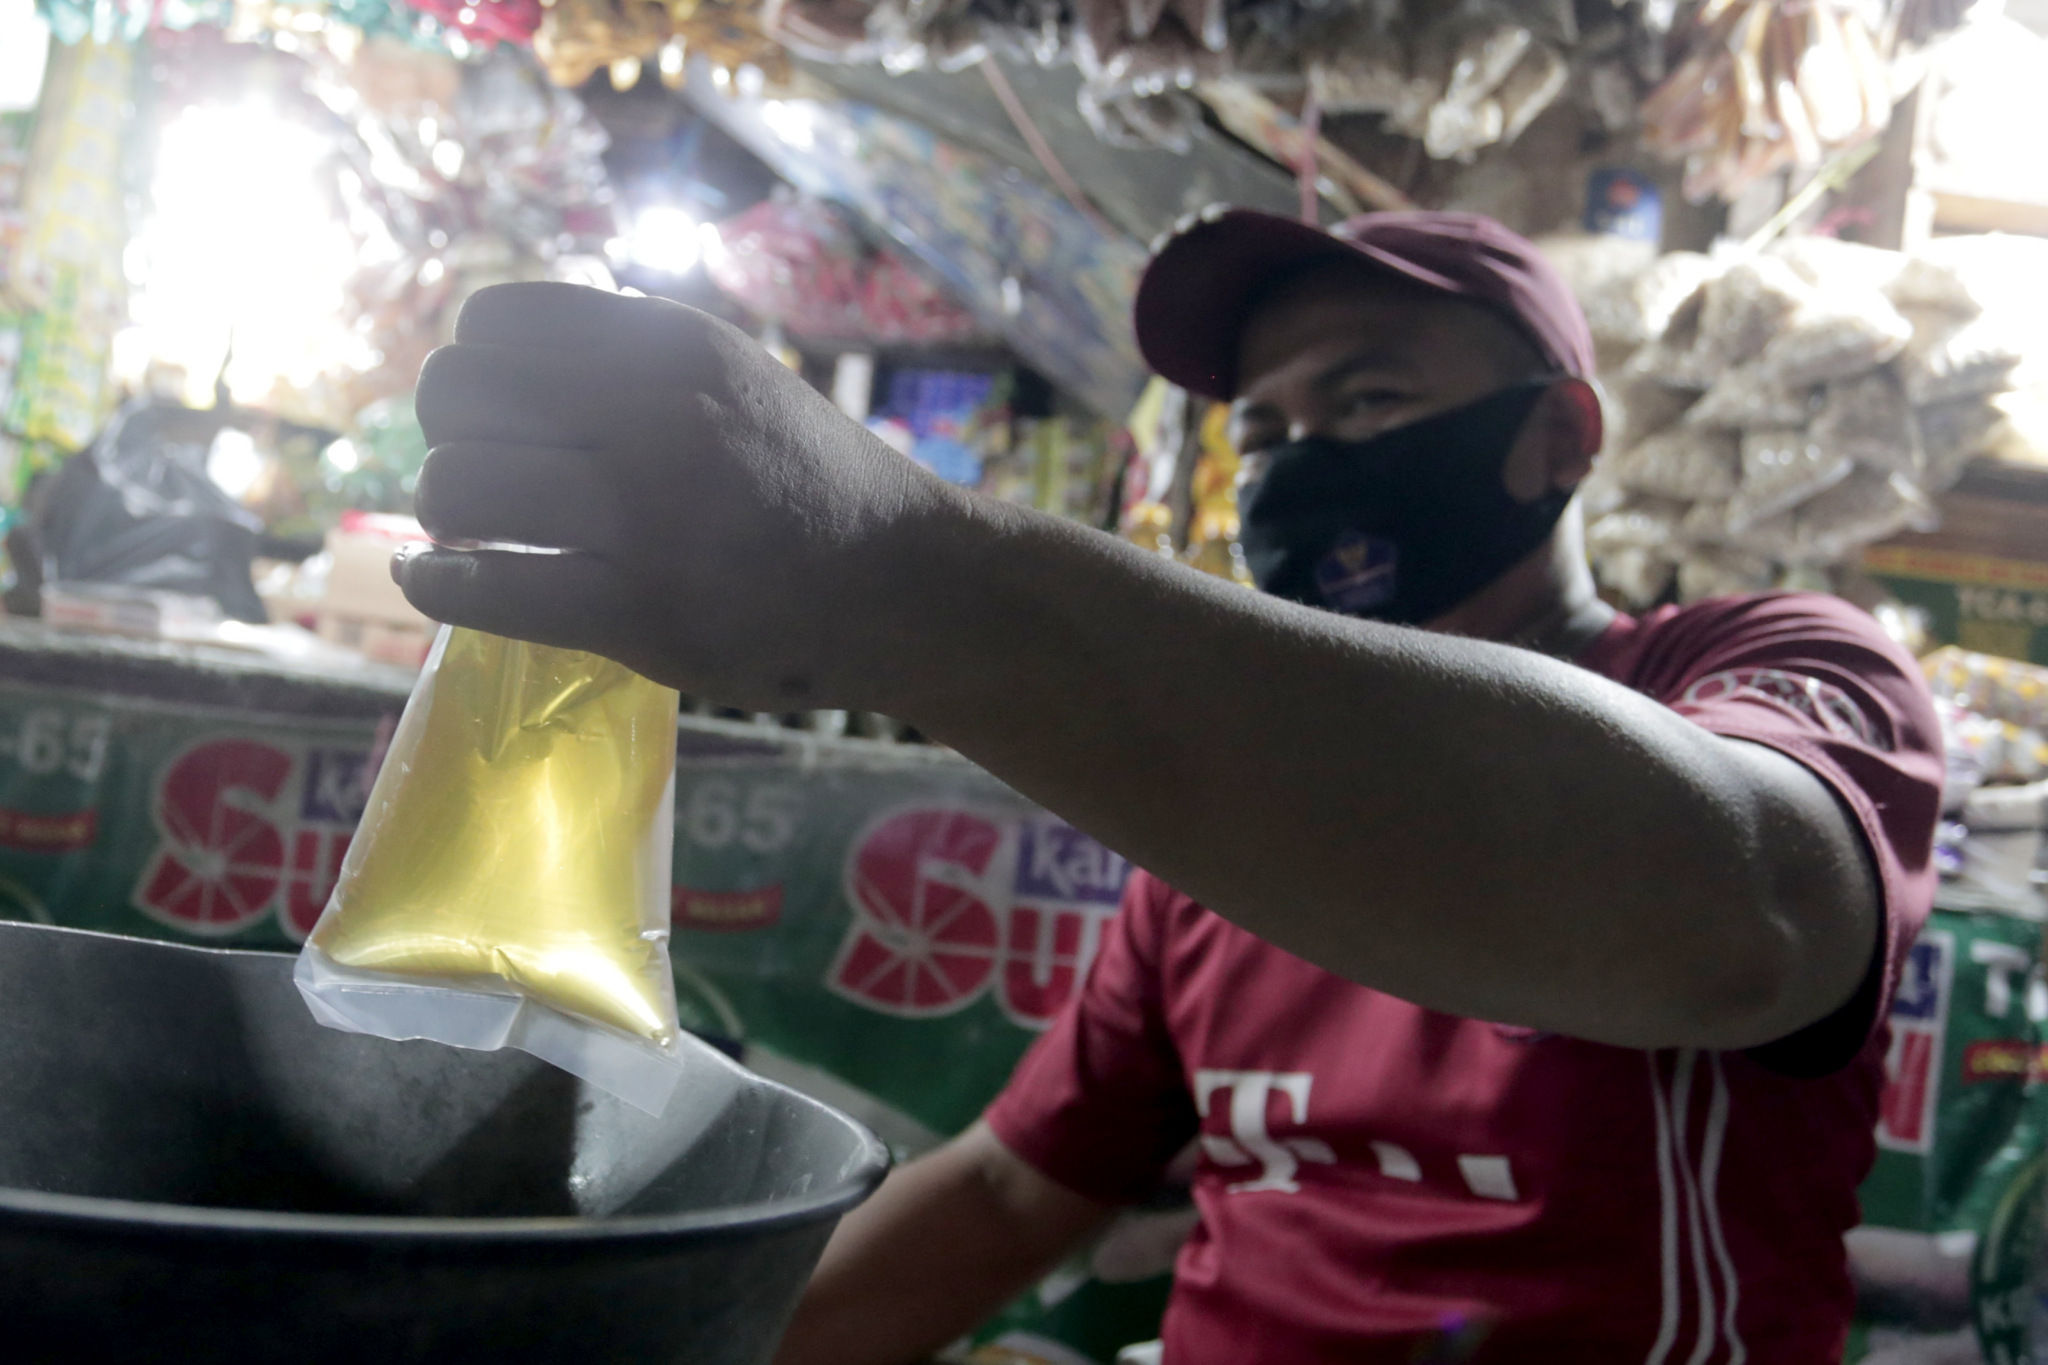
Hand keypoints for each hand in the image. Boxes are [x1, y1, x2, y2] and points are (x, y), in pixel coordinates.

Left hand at [398, 282, 938, 708]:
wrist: (906, 586)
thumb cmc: (812, 482)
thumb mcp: (735, 376)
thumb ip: (634, 358)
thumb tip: (496, 354)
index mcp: (672, 346)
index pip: (493, 318)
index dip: (475, 366)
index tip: (498, 411)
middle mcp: (653, 415)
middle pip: (454, 394)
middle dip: (450, 435)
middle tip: (485, 475)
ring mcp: (645, 517)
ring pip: (455, 486)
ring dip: (446, 512)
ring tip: (478, 532)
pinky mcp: (638, 612)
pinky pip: (484, 587)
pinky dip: (436, 584)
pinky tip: (436, 581)